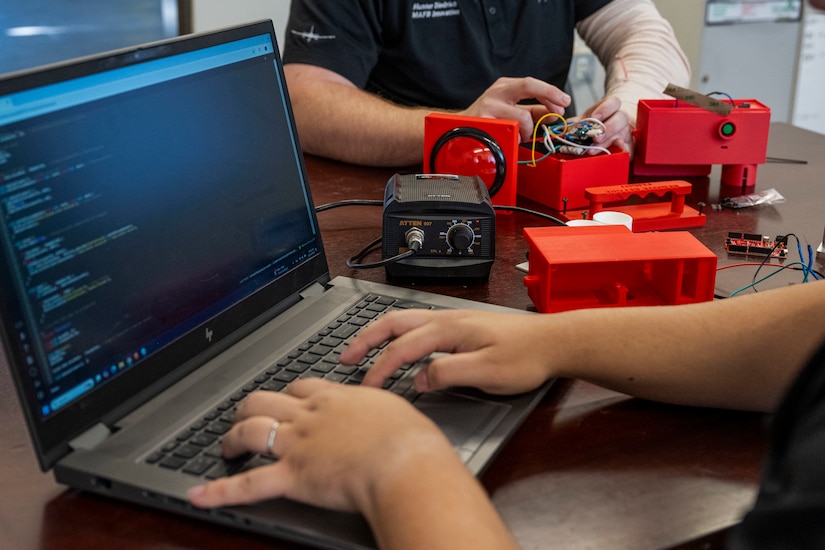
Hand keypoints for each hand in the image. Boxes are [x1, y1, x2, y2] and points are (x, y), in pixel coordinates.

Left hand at [188, 379, 455, 512]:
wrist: (406, 461)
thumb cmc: (410, 441)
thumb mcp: (395, 410)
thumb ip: (376, 411)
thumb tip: (381, 415)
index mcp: (336, 398)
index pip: (301, 388)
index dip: (287, 394)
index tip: (286, 400)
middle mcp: (311, 416)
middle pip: (266, 400)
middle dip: (250, 408)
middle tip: (244, 418)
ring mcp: (298, 444)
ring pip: (251, 429)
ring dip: (233, 437)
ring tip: (226, 447)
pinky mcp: (293, 476)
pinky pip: (249, 483)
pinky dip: (221, 491)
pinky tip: (199, 495)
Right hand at [340, 309, 554, 394]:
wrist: (554, 341)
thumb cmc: (526, 356)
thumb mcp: (488, 371)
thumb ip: (449, 373)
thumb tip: (418, 378)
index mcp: (449, 329)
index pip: (402, 348)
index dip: (380, 368)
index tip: (367, 388)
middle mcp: (446, 318)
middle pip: (394, 323)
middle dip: (365, 340)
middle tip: (344, 358)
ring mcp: (453, 319)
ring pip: (404, 321)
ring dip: (379, 334)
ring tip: (361, 349)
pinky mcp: (460, 326)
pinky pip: (417, 325)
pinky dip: (397, 333)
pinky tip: (398, 345)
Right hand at [459, 77, 571, 142]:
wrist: (458, 131)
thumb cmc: (487, 121)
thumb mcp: (511, 111)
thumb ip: (533, 112)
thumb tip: (555, 114)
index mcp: (505, 86)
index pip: (532, 83)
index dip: (551, 92)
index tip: (564, 102)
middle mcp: (496, 91)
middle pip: (528, 85)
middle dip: (549, 96)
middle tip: (559, 111)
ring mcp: (488, 106)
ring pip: (522, 117)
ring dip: (528, 131)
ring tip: (521, 136)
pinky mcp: (484, 122)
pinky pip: (510, 132)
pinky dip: (515, 139)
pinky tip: (509, 139)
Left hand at [572, 95, 632, 153]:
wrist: (607, 138)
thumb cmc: (595, 129)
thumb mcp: (584, 123)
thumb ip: (576, 125)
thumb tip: (564, 129)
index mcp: (610, 110)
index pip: (614, 102)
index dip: (605, 108)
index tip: (594, 117)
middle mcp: (621, 120)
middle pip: (621, 118)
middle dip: (608, 127)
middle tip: (595, 137)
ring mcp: (626, 133)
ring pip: (623, 134)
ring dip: (608, 142)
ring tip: (593, 149)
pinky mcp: (629, 147)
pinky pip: (629, 148)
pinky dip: (621, 151)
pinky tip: (612, 153)